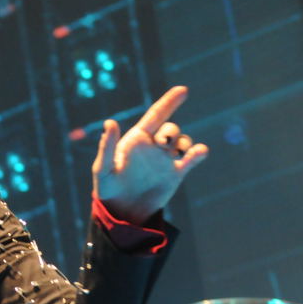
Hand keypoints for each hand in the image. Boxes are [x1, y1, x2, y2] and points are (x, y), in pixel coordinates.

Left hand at [92, 86, 208, 223]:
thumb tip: (110, 122)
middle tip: (164, 142)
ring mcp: (166, 160)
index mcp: (136, 140)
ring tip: (177, 152)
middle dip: (171, 131)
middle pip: (171, 128)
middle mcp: (153, 147)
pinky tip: (198, 153)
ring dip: (184, 142)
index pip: (155, 115)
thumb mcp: (104, 168)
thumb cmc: (107, 189)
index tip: (183, 90)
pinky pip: (192, 158)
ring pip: (183, 141)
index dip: (169, 102)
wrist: (122, 213)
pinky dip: (198, 153)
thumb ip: (108, 146)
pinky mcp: (176, 174)